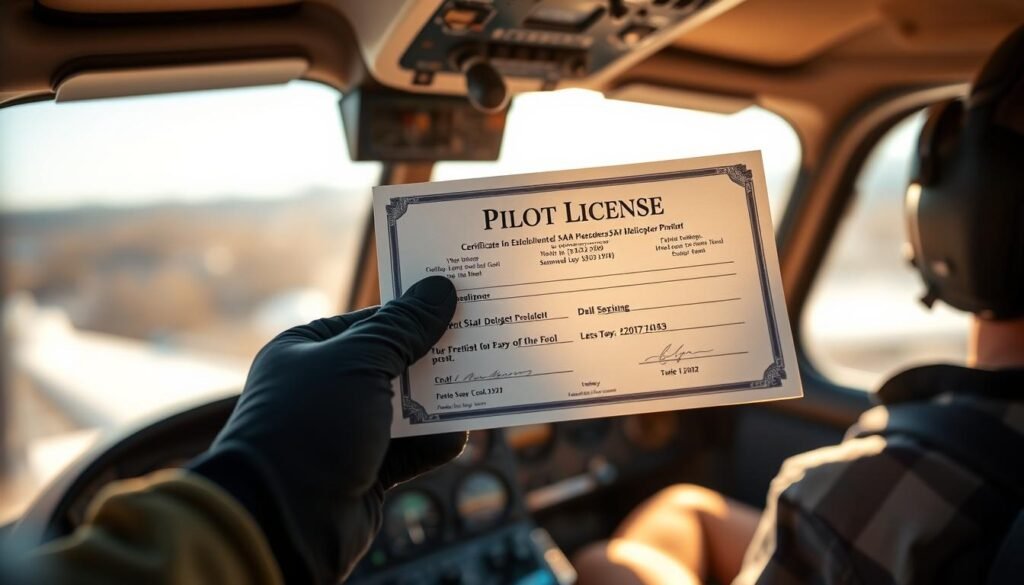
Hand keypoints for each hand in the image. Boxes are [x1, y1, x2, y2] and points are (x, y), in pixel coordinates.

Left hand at [189, 276, 466, 583]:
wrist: (282, 519)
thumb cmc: (310, 425)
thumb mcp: (359, 361)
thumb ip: (404, 328)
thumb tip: (441, 289)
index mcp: (308, 349)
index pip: (372, 321)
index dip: (415, 311)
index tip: (460, 300)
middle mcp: (326, 387)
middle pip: (393, 362)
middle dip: (434, 355)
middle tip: (484, 338)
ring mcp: (346, 431)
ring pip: (406, 407)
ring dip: (441, 400)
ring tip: (484, 382)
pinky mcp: (365, 470)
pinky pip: (410, 450)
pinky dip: (434, 444)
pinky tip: (460, 434)